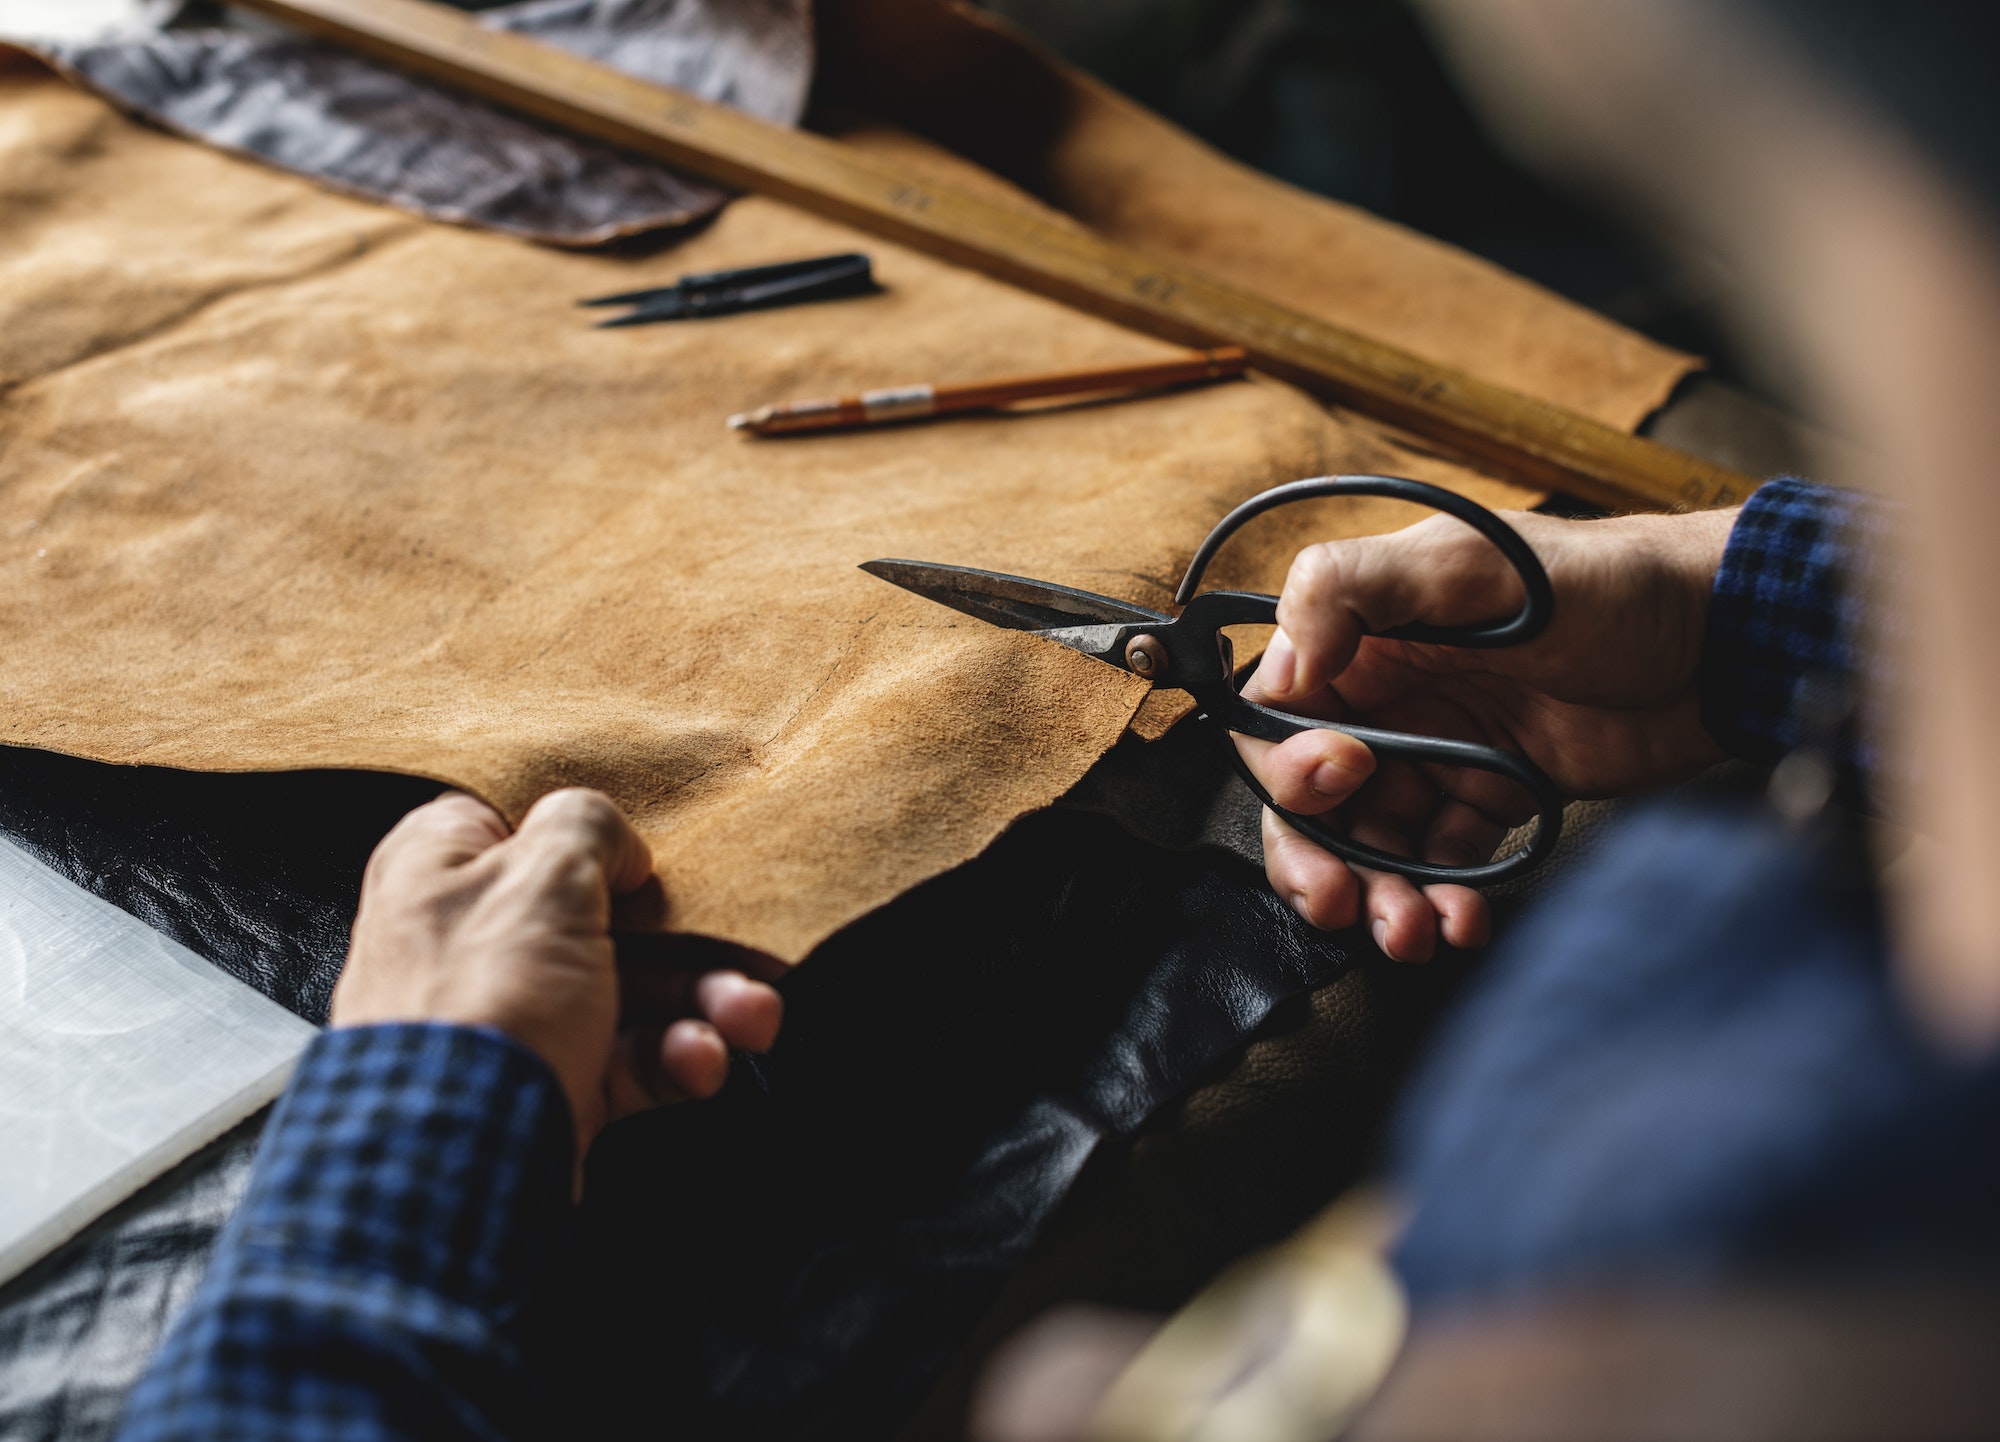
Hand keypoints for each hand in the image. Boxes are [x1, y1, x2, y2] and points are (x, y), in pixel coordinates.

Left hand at [331, 790, 782, 1156]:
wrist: (457, 1159)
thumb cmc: (482, 1006)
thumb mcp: (546, 876)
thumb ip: (586, 826)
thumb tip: (613, 836)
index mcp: (443, 865)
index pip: (526, 822)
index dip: (595, 834)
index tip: (651, 850)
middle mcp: (472, 937)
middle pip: (603, 916)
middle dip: (690, 939)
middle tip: (744, 949)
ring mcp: (511, 1016)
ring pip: (629, 991)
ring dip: (703, 1002)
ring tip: (751, 1017)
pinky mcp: (545, 1082)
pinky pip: (626, 1058)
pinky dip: (673, 1059)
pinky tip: (700, 1062)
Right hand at [1237, 504, 1738, 959]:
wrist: (1725, 641)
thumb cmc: (1609, 582)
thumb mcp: (1477, 562)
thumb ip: (1361, 589)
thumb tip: (1287, 662)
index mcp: (1364, 637)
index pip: (1279, 713)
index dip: (1288, 762)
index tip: (1344, 776)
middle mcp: (1388, 698)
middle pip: (1309, 798)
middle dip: (1316, 858)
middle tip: (1341, 902)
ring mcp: (1438, 752)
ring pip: (1370, 842)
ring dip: (1378, 895)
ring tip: (1413, 932)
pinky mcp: (1491, 796)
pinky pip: (1439, 861)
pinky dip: (1441, 899)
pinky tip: (1463, 920)